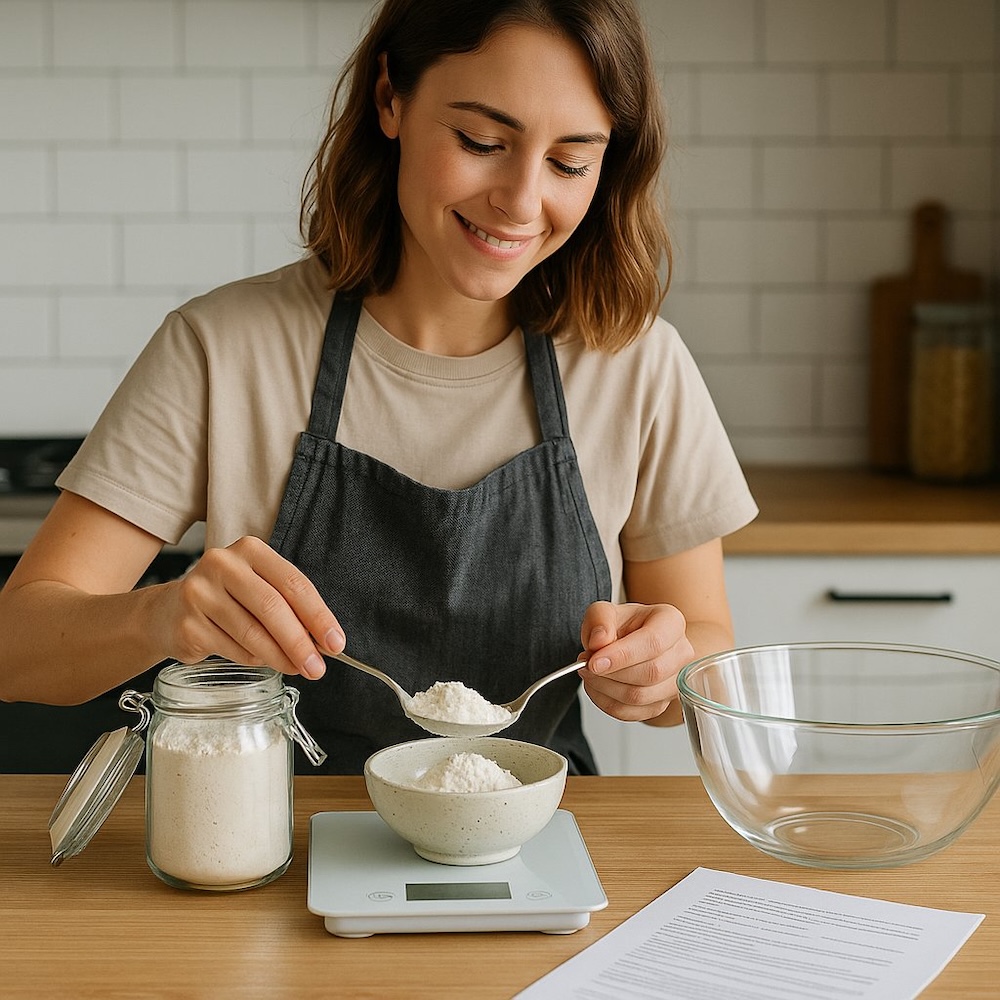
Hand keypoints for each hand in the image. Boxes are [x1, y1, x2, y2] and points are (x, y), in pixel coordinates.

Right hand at [154, 535, 345, 678]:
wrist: (169, 613)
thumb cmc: (228, 599)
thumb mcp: (260, 589)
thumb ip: (291, 608)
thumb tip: (325, 641)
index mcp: (250, 550)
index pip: (294, 583)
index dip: (319, 616)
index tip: (336, 643)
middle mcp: (223, 564)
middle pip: (273, 607)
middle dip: (301, 642)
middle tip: (318, 667)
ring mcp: (200, 593)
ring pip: (253, 633)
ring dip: (281, 657)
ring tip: (297, 668)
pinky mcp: (189, 624)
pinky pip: (234, 650)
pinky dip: (255, 660)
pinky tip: (263, 661)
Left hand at [578, 600, 692, 723]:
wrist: (632, 640)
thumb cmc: (623, 625)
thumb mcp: (604, 611)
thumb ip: (599, 620)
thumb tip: (599, 642)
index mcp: (671, 622)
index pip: (654, 642)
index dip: (622, 655)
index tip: (594, 662)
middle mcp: (681, 652)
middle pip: (650, 673)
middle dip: (611, 674)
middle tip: (586, 665)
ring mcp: (674, 681)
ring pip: (641, 697)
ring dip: (606, 689)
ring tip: (590, 674)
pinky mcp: (661, 704)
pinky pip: (632, 713)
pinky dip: (607, 703)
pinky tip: (598, 687)